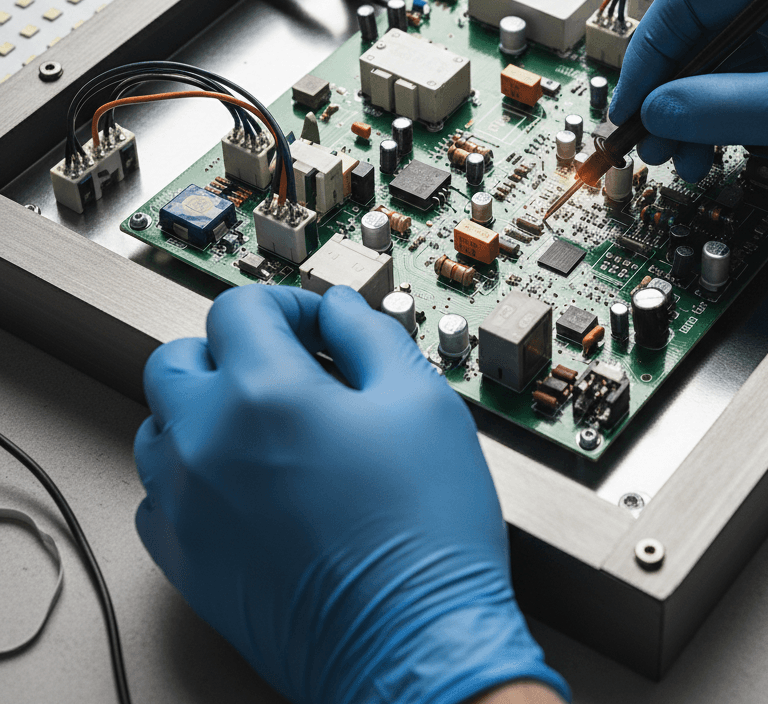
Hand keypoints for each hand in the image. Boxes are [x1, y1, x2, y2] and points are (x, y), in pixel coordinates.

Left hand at [134, 285, 567, 703]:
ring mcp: (186, 506)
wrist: (414, 645)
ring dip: (204, 407)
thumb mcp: (421, 402)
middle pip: (179, 358)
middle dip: (234, 349)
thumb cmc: (425, 532)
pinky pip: (159, 494)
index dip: (288, 305)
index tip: (318, 327)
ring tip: (266, 424)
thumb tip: (342, 311)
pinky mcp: (185, 561)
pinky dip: (193, 472)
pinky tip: (249, 482)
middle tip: (288, 368)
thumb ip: (371, 336)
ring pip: (158, 425)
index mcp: (266, 394)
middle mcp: (207, 444)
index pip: (240, 309)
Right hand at [610, 0, 767, 182]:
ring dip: (695, 111)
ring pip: (723, 62)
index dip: (649, 54)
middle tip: (648, 137)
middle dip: (670, 91)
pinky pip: (751, 81)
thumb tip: (660, 111)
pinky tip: (714, 146)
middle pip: (702, 32)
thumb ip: (725, 107)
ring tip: (683, 156)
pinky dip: (727, 116)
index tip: (630, 102)